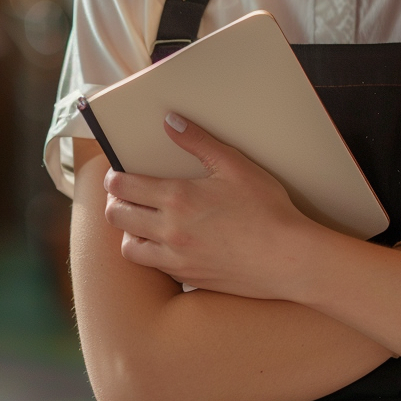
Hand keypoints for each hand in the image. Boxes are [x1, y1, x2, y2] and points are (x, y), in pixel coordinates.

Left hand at [102, 113, 317, 296]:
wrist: (286, 258)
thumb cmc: (266, 209)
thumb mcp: (234, 165)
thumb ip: (199, 141)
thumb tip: (171, 122)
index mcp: (177, 198)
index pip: (123, 187)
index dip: (114, 178)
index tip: (117, 174)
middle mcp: (169, 231)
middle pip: (117, 217)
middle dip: (115, 202)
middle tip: (125, 195)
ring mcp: (176, 258)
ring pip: (129, 248)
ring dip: (129, 232)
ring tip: (142, 221)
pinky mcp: (188, 277)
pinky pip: (154, 267)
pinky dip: (152, 253)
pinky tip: (167, 243)